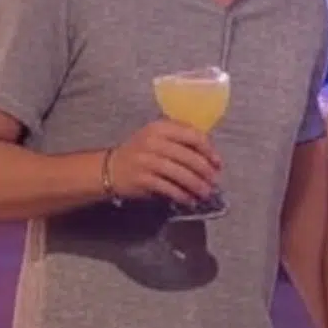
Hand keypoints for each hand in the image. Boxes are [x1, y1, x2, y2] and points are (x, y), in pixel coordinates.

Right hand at [105, 119, 220, 205]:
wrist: (110, 168)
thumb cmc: (141, 151)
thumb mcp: (158, 137)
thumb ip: (181, 139)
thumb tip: (210, 155)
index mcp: (161, 127)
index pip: (193, 135)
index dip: (209, 150)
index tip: (218, 163)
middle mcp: (154, 141)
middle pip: (189, 157)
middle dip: (205, 171)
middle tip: (214, 181)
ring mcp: (147, 160)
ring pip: (181, 174)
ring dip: (196, 185)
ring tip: (205, 193)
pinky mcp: (142, 179)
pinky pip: (168, 188)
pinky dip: (181, 195)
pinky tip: (189, 200)